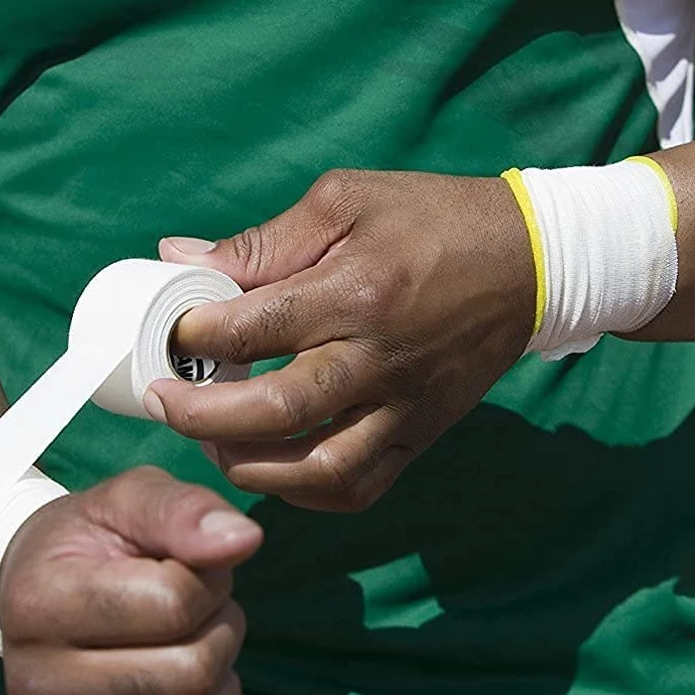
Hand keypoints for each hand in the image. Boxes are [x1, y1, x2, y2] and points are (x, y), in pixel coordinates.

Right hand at [0, 467, 261, 694]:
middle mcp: (35, 685)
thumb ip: (185, 510)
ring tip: (189, 658)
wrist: (38, 589)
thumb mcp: (132, 498)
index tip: (186, 569)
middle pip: (193, 674)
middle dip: (219, 631)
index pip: (175, 603)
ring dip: (218, 693)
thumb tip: (245, 541)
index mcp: (41, 602)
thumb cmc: (98, 541)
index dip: (208, 580)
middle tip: (194, 615)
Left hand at [147, 169, 535, 510]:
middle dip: (201, 416)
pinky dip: (308, 493)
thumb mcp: (346, 201)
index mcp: (354, 291)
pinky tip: (276, 470)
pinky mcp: (422, 432)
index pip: (251, 330)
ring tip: (215, 443)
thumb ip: (263, 241)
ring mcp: (404, 405)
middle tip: (166, 403)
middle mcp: (378, 358)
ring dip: (251, 467)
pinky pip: (362, 486)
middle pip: (276, 410)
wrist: (528, 262)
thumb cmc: (434, 220)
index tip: (168, 338)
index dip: (193, 338)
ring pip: (319, 468)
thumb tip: (180, 258)